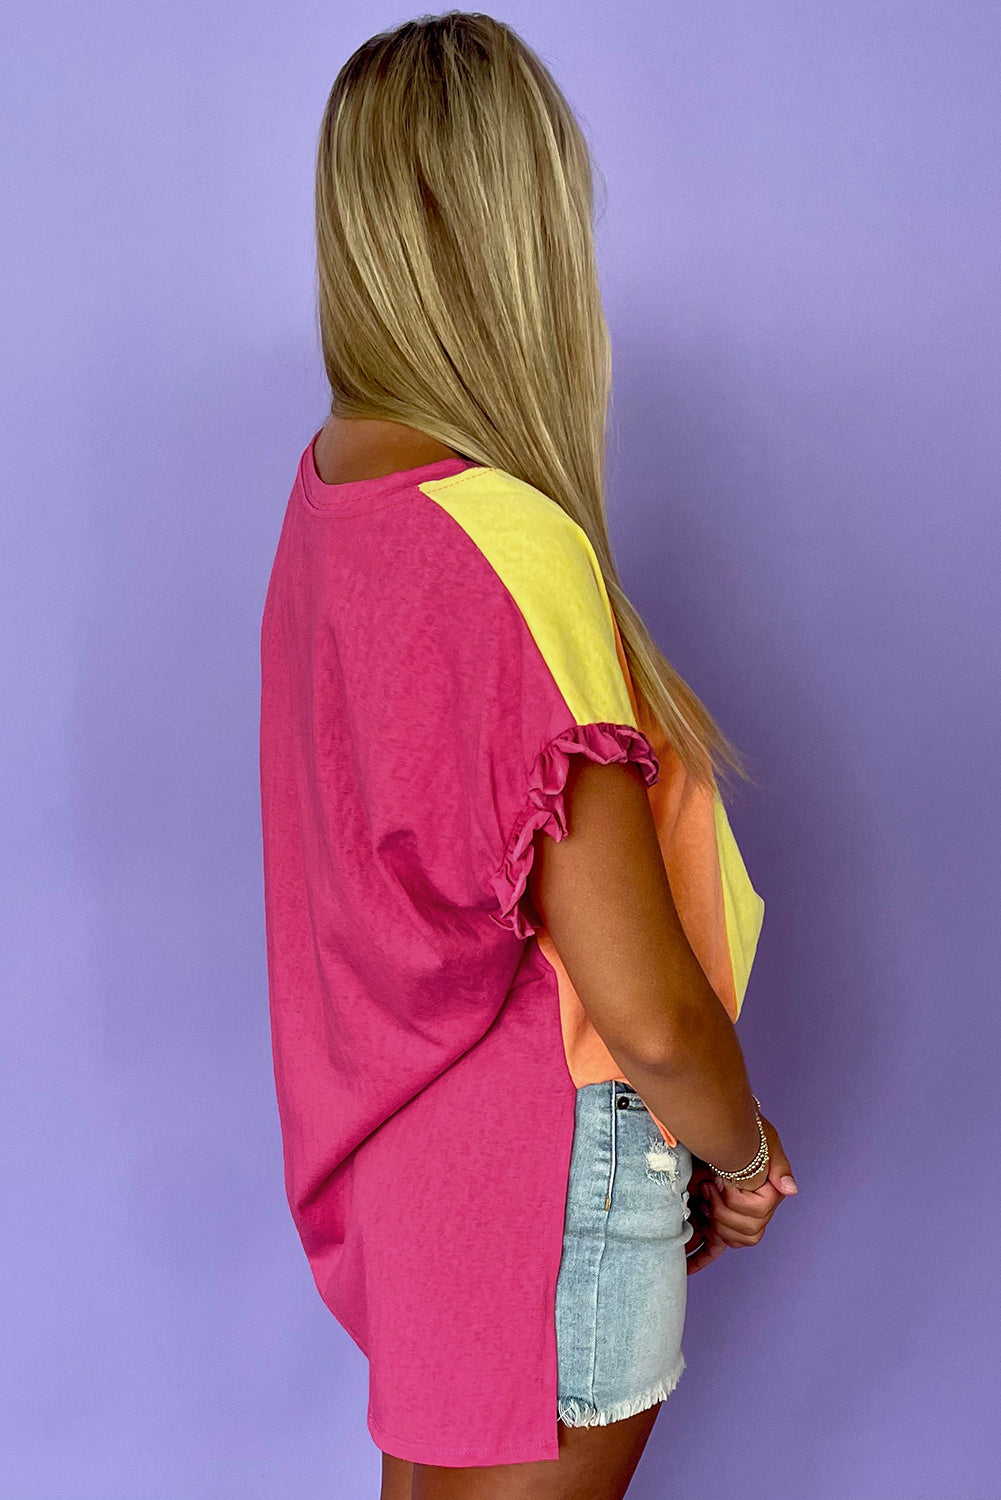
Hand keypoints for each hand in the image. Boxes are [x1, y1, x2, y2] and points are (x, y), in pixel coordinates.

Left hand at [685, 1115, 797, 1274]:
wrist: (721, 1131)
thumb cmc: (747, 1135)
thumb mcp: (765, 1143)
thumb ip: (778, 1167)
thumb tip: (789, 1190)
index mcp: (767, 1198)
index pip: (755, 1214)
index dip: (733, 1200)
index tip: (718, 1181)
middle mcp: (754, 1215)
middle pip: (740, 1232)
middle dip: (719, 1210)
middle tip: (706, 1187)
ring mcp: (736, 1222)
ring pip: (726, 1239)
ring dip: (710, 1222)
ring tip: (700, 1199)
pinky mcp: (717, 1225)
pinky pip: (712, 1251)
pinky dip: (700, 1260)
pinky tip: (687, 1268)